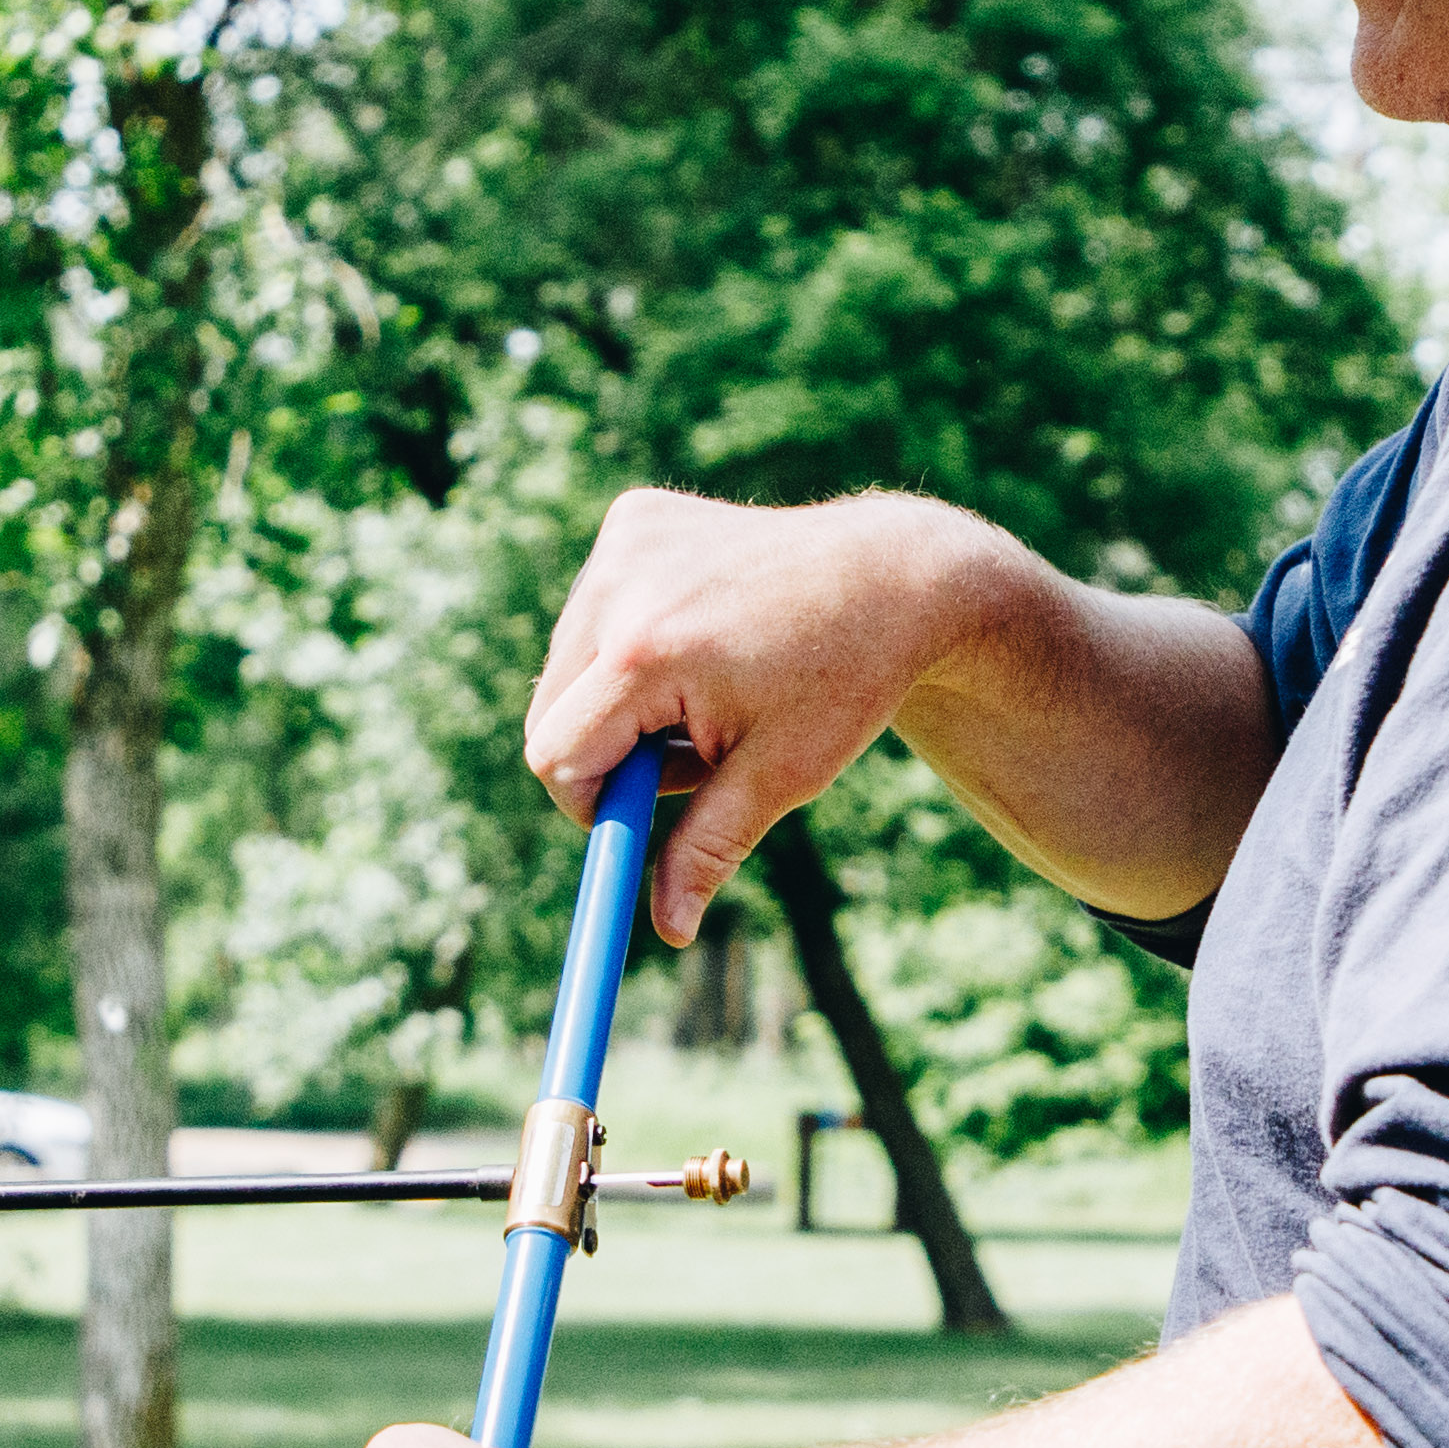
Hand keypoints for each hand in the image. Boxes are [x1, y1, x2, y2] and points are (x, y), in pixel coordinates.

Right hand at [524, 489, 1011, 943]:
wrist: (895, 576)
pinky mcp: (635, 516)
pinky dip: (632, 641)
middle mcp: (620, 586)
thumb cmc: (846, 681)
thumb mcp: (781, 777)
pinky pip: (597, 611)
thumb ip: (708, 848)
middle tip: (692, 756)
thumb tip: (669, 930)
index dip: (594, 804)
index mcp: (646, 654)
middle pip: (552, 711)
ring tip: (713, 692)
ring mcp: (625, 541)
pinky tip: (706, 632)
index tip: (639, 820)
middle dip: (608, 752)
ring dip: (621, 699)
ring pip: (571, 665)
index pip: (557, 757)